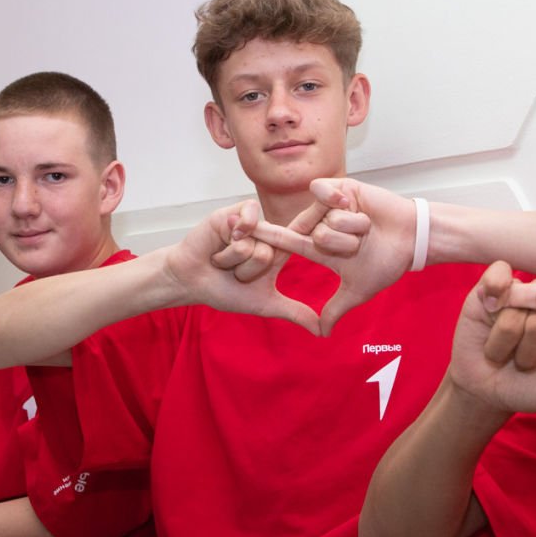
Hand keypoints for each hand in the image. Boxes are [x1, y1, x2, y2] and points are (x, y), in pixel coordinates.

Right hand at [161, 201, 318, 330]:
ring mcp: (251, 222)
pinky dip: (230, 242)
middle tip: (237, 273)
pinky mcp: (232, 213)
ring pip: (257, 244)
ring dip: (235, 262)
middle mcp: (268, 233)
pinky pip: (244, 225)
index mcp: (280, 249)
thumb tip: (322, 332)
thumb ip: (294, 312)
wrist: (191, 281)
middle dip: (250, 271)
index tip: (344, 205)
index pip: (305, 234)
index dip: (321, 220)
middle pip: (274, 250)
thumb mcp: (264, 304)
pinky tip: (220, 244)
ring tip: (224, 261)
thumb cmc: (224, 291)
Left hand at [245, 178, 415, 333]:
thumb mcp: (358, 290)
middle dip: (338, 244)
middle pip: (308, 234)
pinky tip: (355, 207)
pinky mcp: (341, 187)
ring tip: (366, 228)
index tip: (239, 236)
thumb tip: (322, 334)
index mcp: (319, 247)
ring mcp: (329, 206)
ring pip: (320, 218)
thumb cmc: (387, 263)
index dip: (265, 239)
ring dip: (348, 227)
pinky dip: (342, 203)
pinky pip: (325, 194)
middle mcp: (320, 224)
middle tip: (359, 245)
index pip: (286, 243)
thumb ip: (336, 309)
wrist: (412, 239)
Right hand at [445, 262, 535, 420]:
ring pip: (523, 302)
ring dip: (512, 339)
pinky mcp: (488, 287)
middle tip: (529, 361)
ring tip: (508, 353)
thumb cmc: (534, 388)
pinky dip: (495, 301)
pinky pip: (499, 280)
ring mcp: (518, 289)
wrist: (489, 393)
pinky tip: (491, 310)